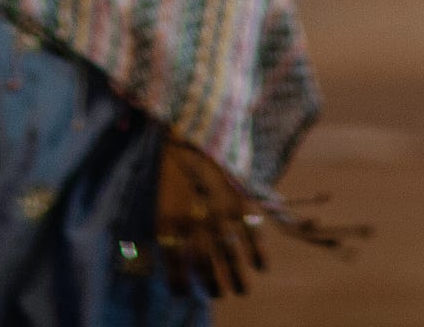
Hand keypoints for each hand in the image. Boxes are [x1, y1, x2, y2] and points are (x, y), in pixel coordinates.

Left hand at [154, 137, 267, 298]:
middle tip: (218, 294)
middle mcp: (194, 222)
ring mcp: (219, 212)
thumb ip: (169, 226)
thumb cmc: (175, 165)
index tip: (183, 294)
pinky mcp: (239, 199)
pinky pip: (252, 234)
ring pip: (230, 256)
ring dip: (236, 278)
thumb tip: (174, 253)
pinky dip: (259, 253)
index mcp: (168, 222)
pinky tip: (261, 266)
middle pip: (205, 266)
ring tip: (240, 290)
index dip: (178, 284)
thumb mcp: (162, 198)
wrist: (194, 129)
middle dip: (212, 285)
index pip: (174, 266)